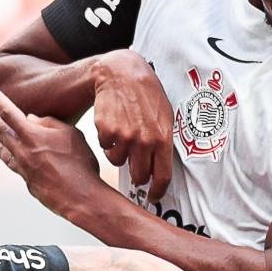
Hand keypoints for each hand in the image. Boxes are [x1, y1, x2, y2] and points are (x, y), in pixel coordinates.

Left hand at [0, 88, 108, 212]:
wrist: (79, 197)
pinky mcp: (28, 182)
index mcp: (32, 136)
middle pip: (1, 131)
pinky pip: (15, 167)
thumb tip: (31, 118)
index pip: (9, 113)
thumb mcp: (70, 134)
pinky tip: (10, 159)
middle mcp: (22, 151)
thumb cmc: (80, 162)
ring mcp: (23, 168)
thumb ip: (49, 123)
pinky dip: (10, 160)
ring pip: (5, 152)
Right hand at [86, 52, 176, 202]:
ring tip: (124, 135)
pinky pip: (106, 148)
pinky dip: (108, 141)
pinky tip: (114, 125)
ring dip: (120, 154)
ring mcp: (124, 137)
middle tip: (136, 167)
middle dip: (138, 174)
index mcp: (163, 138)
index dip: (158, 191)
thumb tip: (161, 167)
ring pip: (119, 162)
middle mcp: (144, 140)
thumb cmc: (146, 94)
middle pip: (139, 176)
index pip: (163, 176)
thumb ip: (163, 141)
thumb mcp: (164, 115)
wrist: (122, 74)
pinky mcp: (106, 132)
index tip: (153, 196)